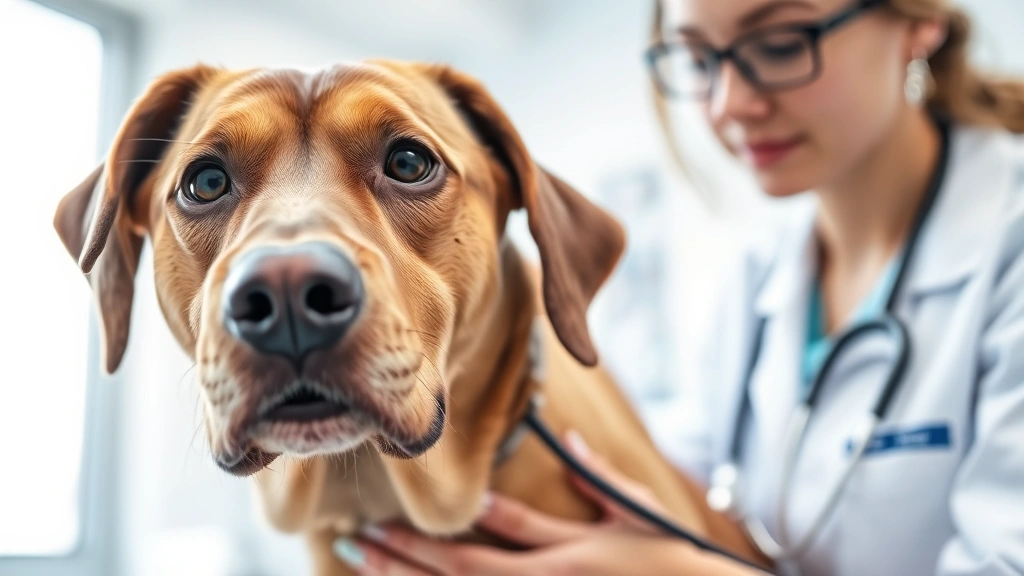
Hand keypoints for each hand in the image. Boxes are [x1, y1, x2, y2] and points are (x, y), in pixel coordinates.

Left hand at [333, 431, 763, 574]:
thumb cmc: (672, 562)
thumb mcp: (638, 515)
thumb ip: (598, 477)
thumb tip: (566, 436)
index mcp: (570, 552)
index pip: (502, 531)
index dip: (447, 525)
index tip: (397, 513)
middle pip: (466, 571)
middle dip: (406, 556)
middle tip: (356, 540)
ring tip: (365, 565)